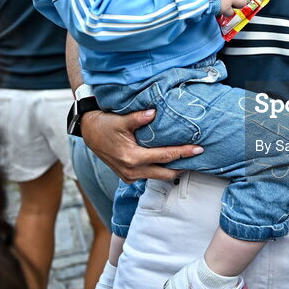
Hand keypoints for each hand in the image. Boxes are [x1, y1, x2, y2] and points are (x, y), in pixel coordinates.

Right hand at [80, 108, 203, 182]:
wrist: (88, 132)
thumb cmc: (104, 125)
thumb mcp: (121, 119)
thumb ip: (138, 117)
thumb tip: (154, 112)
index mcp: (132, 157)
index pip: (164, 156)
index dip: (183, 153)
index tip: (199, 149)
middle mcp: (132, 170)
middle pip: (166, 173)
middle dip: (183, 166)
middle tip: (199, 158)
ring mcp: (129, 176)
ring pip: (158, 176)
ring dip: (173, 169)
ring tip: (188, 160)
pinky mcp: (128, 176)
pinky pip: (150, 175)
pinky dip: (161, 170)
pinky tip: (171, 163)